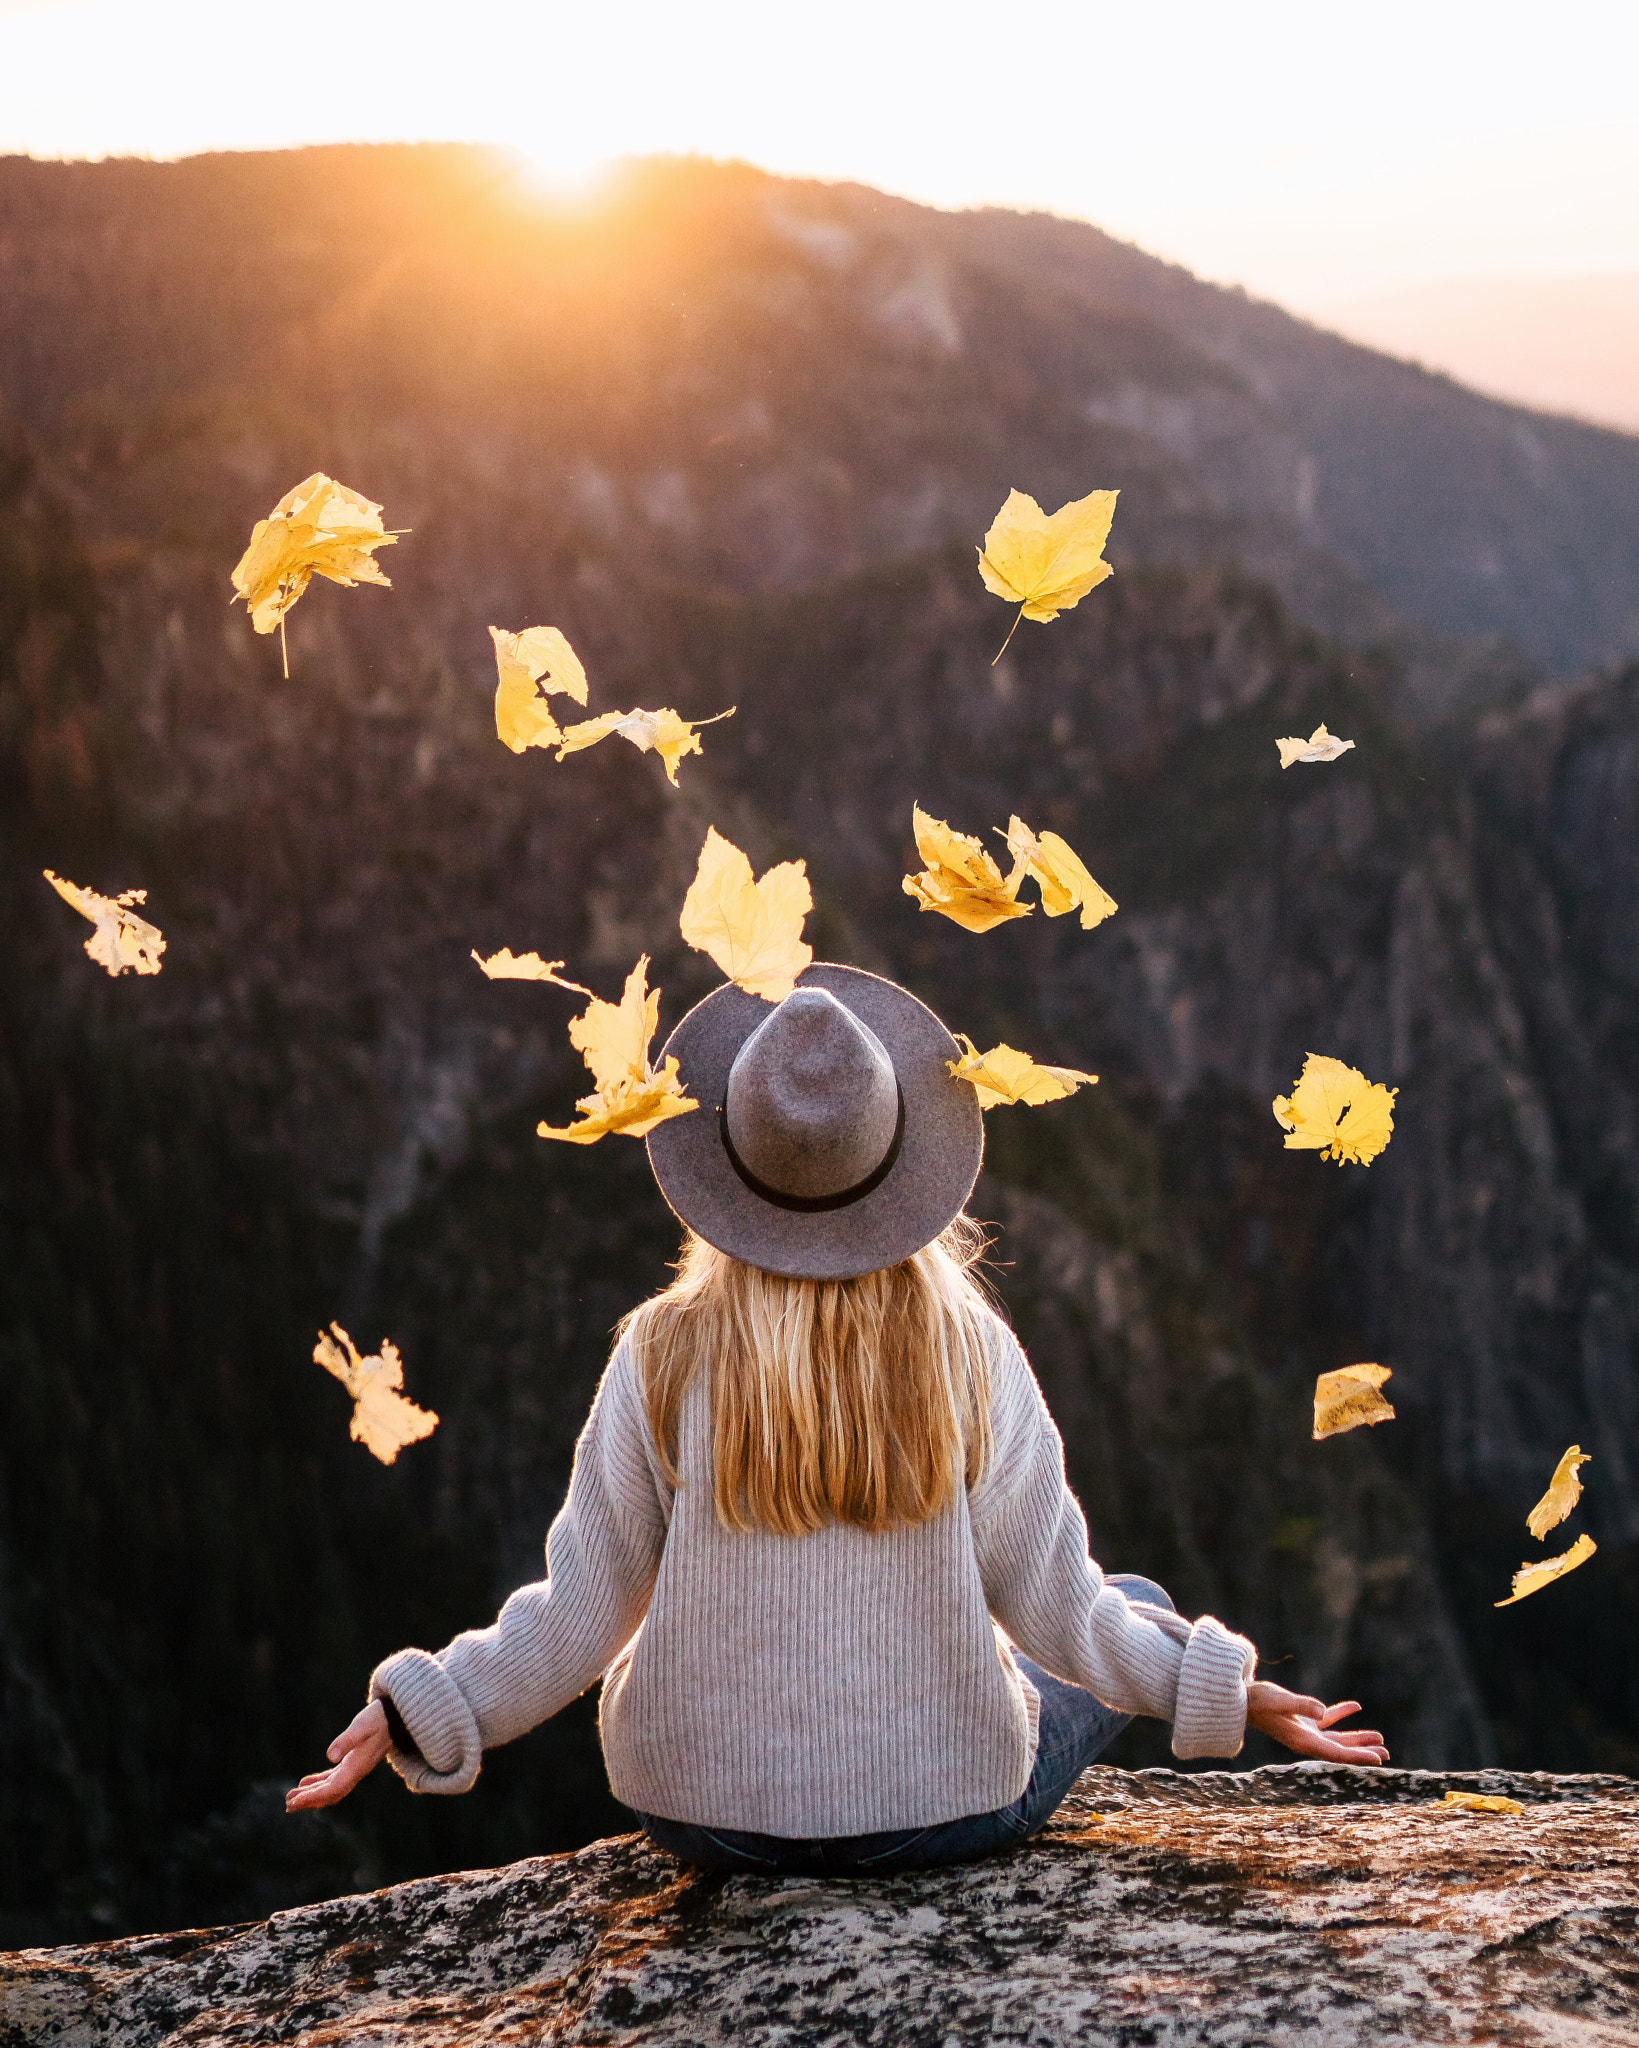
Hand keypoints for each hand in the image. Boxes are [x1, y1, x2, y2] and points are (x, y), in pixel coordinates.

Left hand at [286, 1700, 389, 1811]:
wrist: (397, 1716)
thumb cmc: (380, 1718)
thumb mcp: (363, 1725)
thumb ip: (347, 1739)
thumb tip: (330, 1756)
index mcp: (357, 1767)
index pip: (333, 1789)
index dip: (313, 1797)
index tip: (294, 1801)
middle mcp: (356, 1772)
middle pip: (330, 1794)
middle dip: (309, 1801)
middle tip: (288, 1805)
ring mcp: (355, 1768)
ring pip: (331, 1788)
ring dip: (312, 1795)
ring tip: (292, 1798)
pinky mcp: (353, 1762)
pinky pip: (334, 1779)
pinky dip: (319, 1783)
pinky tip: (305, 1783)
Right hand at [1246, 1680, 1388, 1764]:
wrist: (1239, 1698)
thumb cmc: (1257, 1700)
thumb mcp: (1279, 1701)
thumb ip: (1301, 1705)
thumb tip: (1322, 1711)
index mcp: (1302, 1741)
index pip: (1336, 1753)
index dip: (1358, 1756)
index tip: (1379, 1760)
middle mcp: (1306, 1740)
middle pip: (1341, 1750)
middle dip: (1363, 1751)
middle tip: (1386, 1753)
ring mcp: (1304, 1731)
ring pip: (1337, 1738)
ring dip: (1357, 1737)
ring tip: (1379, 1736)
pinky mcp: (1302, 1720)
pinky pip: (1326, 1719)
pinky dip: (1342, 1714)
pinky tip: (1356, 1707)